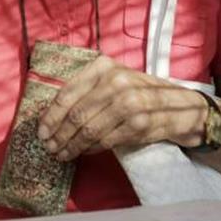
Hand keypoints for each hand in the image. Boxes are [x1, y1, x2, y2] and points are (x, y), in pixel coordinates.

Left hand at [35, 55, 208, 160]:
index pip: (68, 93)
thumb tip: (52, 116)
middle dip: (58, 135)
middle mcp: (116, 81)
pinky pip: (105, 141)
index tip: (41, 131)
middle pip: (76, 114)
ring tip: (62, 154)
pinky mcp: (138, 124)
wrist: (179, 106)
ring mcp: (129, 103)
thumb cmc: (138, 92)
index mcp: (104, 66)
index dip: (51, 116)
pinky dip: (90, 150)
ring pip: (89, 131)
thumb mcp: (113, 80)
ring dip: (71, 146)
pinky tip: (83, 152)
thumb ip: (86, 90)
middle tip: (49, 147)